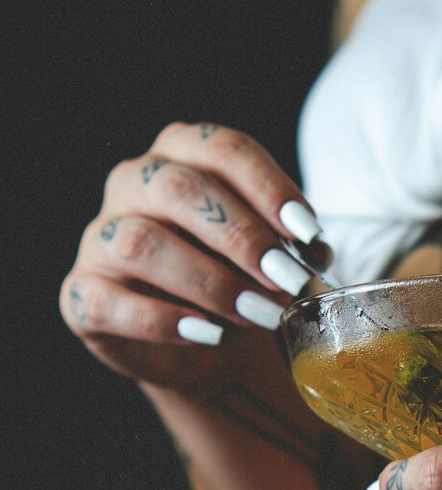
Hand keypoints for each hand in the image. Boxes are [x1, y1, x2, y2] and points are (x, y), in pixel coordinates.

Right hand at [61, 121, 324, 390]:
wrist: (204, 340)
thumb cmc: (241, 275)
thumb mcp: (274, 254)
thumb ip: (292, 246)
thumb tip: (311, 256)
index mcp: (182, 153)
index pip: (222, 149)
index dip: (268, 188)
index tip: (307, 232)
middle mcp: (134, 183)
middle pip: (181, 190)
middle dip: (242, 236)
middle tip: (286, 279)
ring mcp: (100, 236)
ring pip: (140, 243)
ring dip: (209, 282)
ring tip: (258, 313)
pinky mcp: (82, 292)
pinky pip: (110, 301)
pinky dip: (164, 321)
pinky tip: (209, 335)